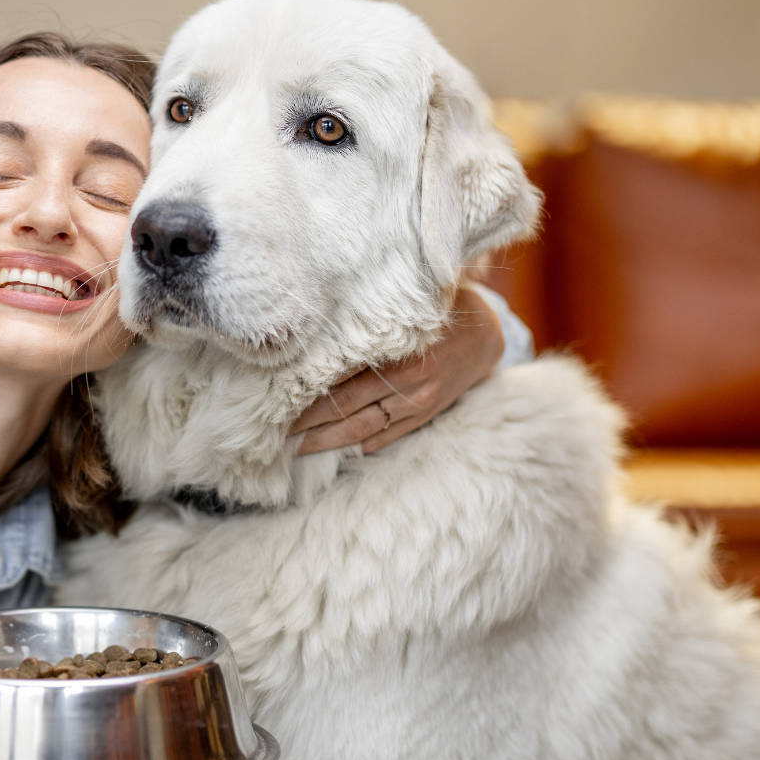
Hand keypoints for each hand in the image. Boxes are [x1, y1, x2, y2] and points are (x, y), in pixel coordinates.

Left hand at [291, 285, 504, 455]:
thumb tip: (322, 319)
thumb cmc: (438, 311)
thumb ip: (370, 316)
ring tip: (294, 447)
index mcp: (398, 350)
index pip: (342, 374)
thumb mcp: (408, 306)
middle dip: (306, 420)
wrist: (486, 336)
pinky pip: (385, 437)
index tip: (276, 397)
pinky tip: (333, 452)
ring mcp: (416, 403)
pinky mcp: (423, 416)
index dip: (307, 389)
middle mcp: (407, 381)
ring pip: (361, 428)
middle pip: (345, 406)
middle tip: (273, 430)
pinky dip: (358, 446)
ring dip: (325, 440)